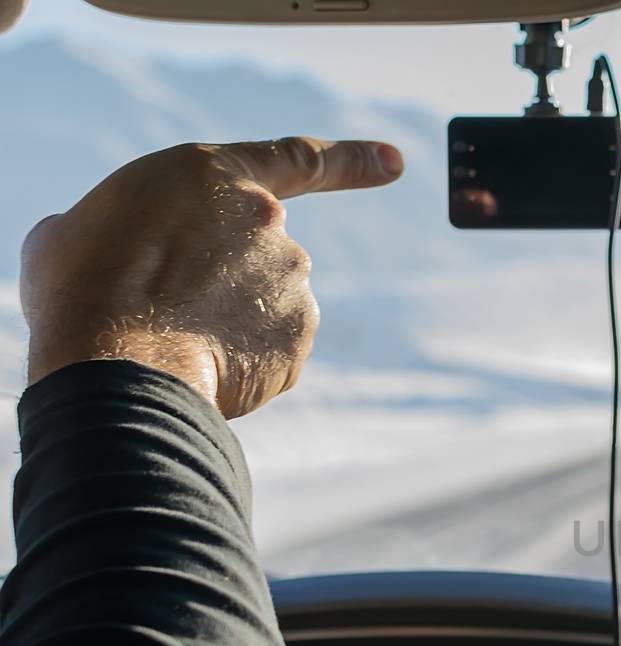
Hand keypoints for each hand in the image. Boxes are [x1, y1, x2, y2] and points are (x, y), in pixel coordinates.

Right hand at [20, 137, 403, 417]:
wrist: (117, 362)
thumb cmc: (81, 290)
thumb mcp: (78, 230)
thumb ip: (129, 227)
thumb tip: (122, 252)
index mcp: (214, 174)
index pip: (298, 158)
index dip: (352, 162)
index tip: (396, 163)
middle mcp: (269, 222)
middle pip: (254, 256)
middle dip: (219, 284)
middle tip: (162, 307)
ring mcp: (292, 281)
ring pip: (264, 306)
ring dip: (226, 322)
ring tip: (172, 338)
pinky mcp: (300, 336)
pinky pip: (272, 350)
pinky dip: (242, 362)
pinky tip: (201, 366)